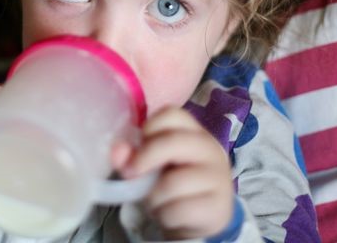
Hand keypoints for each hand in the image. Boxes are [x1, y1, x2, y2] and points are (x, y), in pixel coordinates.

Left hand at [114, 106, 233, 238]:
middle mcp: (210, 149)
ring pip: (172, 183)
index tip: (139, 147)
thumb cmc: (172, 186)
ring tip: (159, 202)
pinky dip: (166, 216)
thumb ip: (132, 156)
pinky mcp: (219, 206)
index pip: (171, 114)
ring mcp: (218, 178)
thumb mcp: (151, 167)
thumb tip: (117, 153)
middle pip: (173, 141)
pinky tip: (172, 215)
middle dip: (145, 159)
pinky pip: (179, 210)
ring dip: (154, 198)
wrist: (199, 223)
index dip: (149, 128)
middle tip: (132, 175)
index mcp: (194, 133)